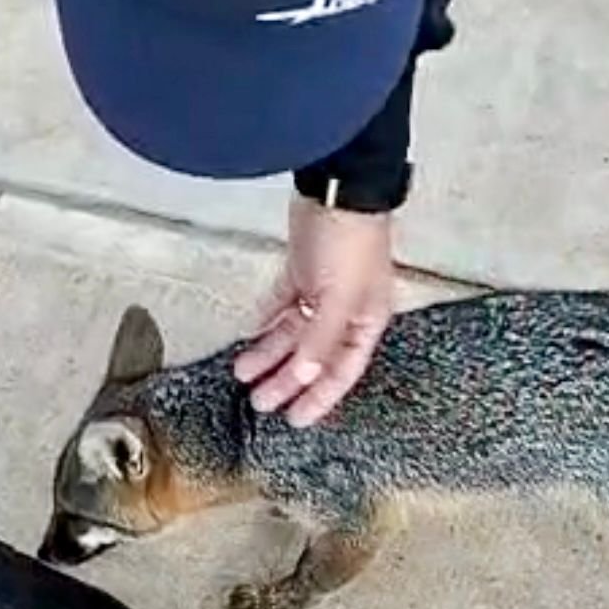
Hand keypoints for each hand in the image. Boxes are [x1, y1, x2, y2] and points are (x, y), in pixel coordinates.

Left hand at [233, 194, 394, 427]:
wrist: (338, 188)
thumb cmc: (351, 241)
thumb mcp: (340, 298)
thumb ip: (321, 340)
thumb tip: (304, 378)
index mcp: (366, 321)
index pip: (342, 371)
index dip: (319, 398)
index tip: (295, 420)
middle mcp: (347, 311)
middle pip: (313, 356)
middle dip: (286, 381)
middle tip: (260, 402)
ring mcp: (323, 290)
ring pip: (293, 333)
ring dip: (269, 353)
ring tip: (242, 372)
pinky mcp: (303, 270)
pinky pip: (282, 304)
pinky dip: (266, 321)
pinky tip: (249, 335)